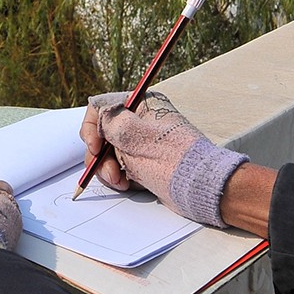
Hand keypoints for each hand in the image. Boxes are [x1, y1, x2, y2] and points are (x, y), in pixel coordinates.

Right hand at [80, 91, 247, 227]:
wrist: (200, 188)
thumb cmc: (171, 160)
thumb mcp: (134, 137)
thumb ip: (110, 121)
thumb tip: (99, 112)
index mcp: (142, 106)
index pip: (102, 108)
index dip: (92, 128)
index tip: (94, 147)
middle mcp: (141, 122)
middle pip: (103, 135)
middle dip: (100, 156)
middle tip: (109, 172)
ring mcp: (143, 144)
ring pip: (109, 155)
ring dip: (108, 170)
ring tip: (121, 181)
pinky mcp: (145, 164)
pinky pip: (121, 168)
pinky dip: (120, 178)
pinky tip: (130, 185)